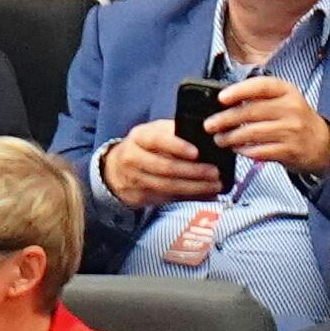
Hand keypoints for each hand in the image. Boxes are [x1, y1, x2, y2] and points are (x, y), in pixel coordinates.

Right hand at [100, 120, 223, 207]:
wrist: (114, 168)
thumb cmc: (144, 147)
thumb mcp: (154, 132)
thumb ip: (175, 132)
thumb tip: (207, 139)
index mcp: (139, 137)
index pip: (157, 140)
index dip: (177, 146)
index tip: (197, 152)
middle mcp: (133, 158)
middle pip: (164, 167)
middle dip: (193, 172)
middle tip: (214, 173)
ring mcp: (135, 179)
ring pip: (167, 186)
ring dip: (194, 187)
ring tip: (214, 185)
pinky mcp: (139, 196)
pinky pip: (168, 198)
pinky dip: (189, 197)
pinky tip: (204, 194)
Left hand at [211, 77, 329, 177]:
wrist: (322, 143)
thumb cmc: (294, 119)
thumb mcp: (282, 100)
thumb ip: (257, 97)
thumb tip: (221, 102)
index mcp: (286, 91)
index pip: (261, 86)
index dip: (239, 91)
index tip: (220, 98)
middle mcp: (291, 108)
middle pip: (251, 111)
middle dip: (225, 119)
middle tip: (209, 125)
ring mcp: (292, 130)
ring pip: (252, 133)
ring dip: (230, 137)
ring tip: (220, 139)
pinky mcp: (290, 150)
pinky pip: (260, 150)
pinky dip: (244, 150)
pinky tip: (237, 149)